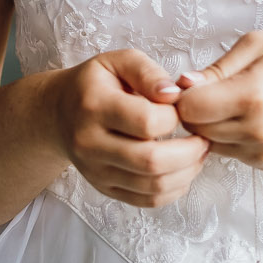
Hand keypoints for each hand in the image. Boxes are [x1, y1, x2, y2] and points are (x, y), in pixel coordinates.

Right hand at [49, 49, 209, 208]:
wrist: (59, 113)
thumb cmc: (95, 83)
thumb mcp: (118, 62)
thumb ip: (148, 72)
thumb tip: (174, 95)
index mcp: (94, 106)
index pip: (146, 122)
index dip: (176, 117)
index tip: (183, 108)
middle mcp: (90, 144)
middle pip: (150, 161)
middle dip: (190, 152)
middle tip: (203, 138)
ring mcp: (96, 172)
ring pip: (152, 186)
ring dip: (187, 172)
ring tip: (198, 153)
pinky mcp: (104, 189)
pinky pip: (147, 201)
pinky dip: (174, 189)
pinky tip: (183, 170)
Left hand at [172, 31, 262, 171]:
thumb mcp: (259, 44)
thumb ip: (217, 67)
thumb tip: (182, 84)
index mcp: (252, 95)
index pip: (190, 108)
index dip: (184, 95)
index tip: (195, 83)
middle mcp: (257, 130)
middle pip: (196, 129)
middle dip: (196, 110)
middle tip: (211, 91)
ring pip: (210, 144)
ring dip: (211, 126)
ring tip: (232, 103)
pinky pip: (230, 153)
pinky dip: (230, 137)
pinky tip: (248, 118)